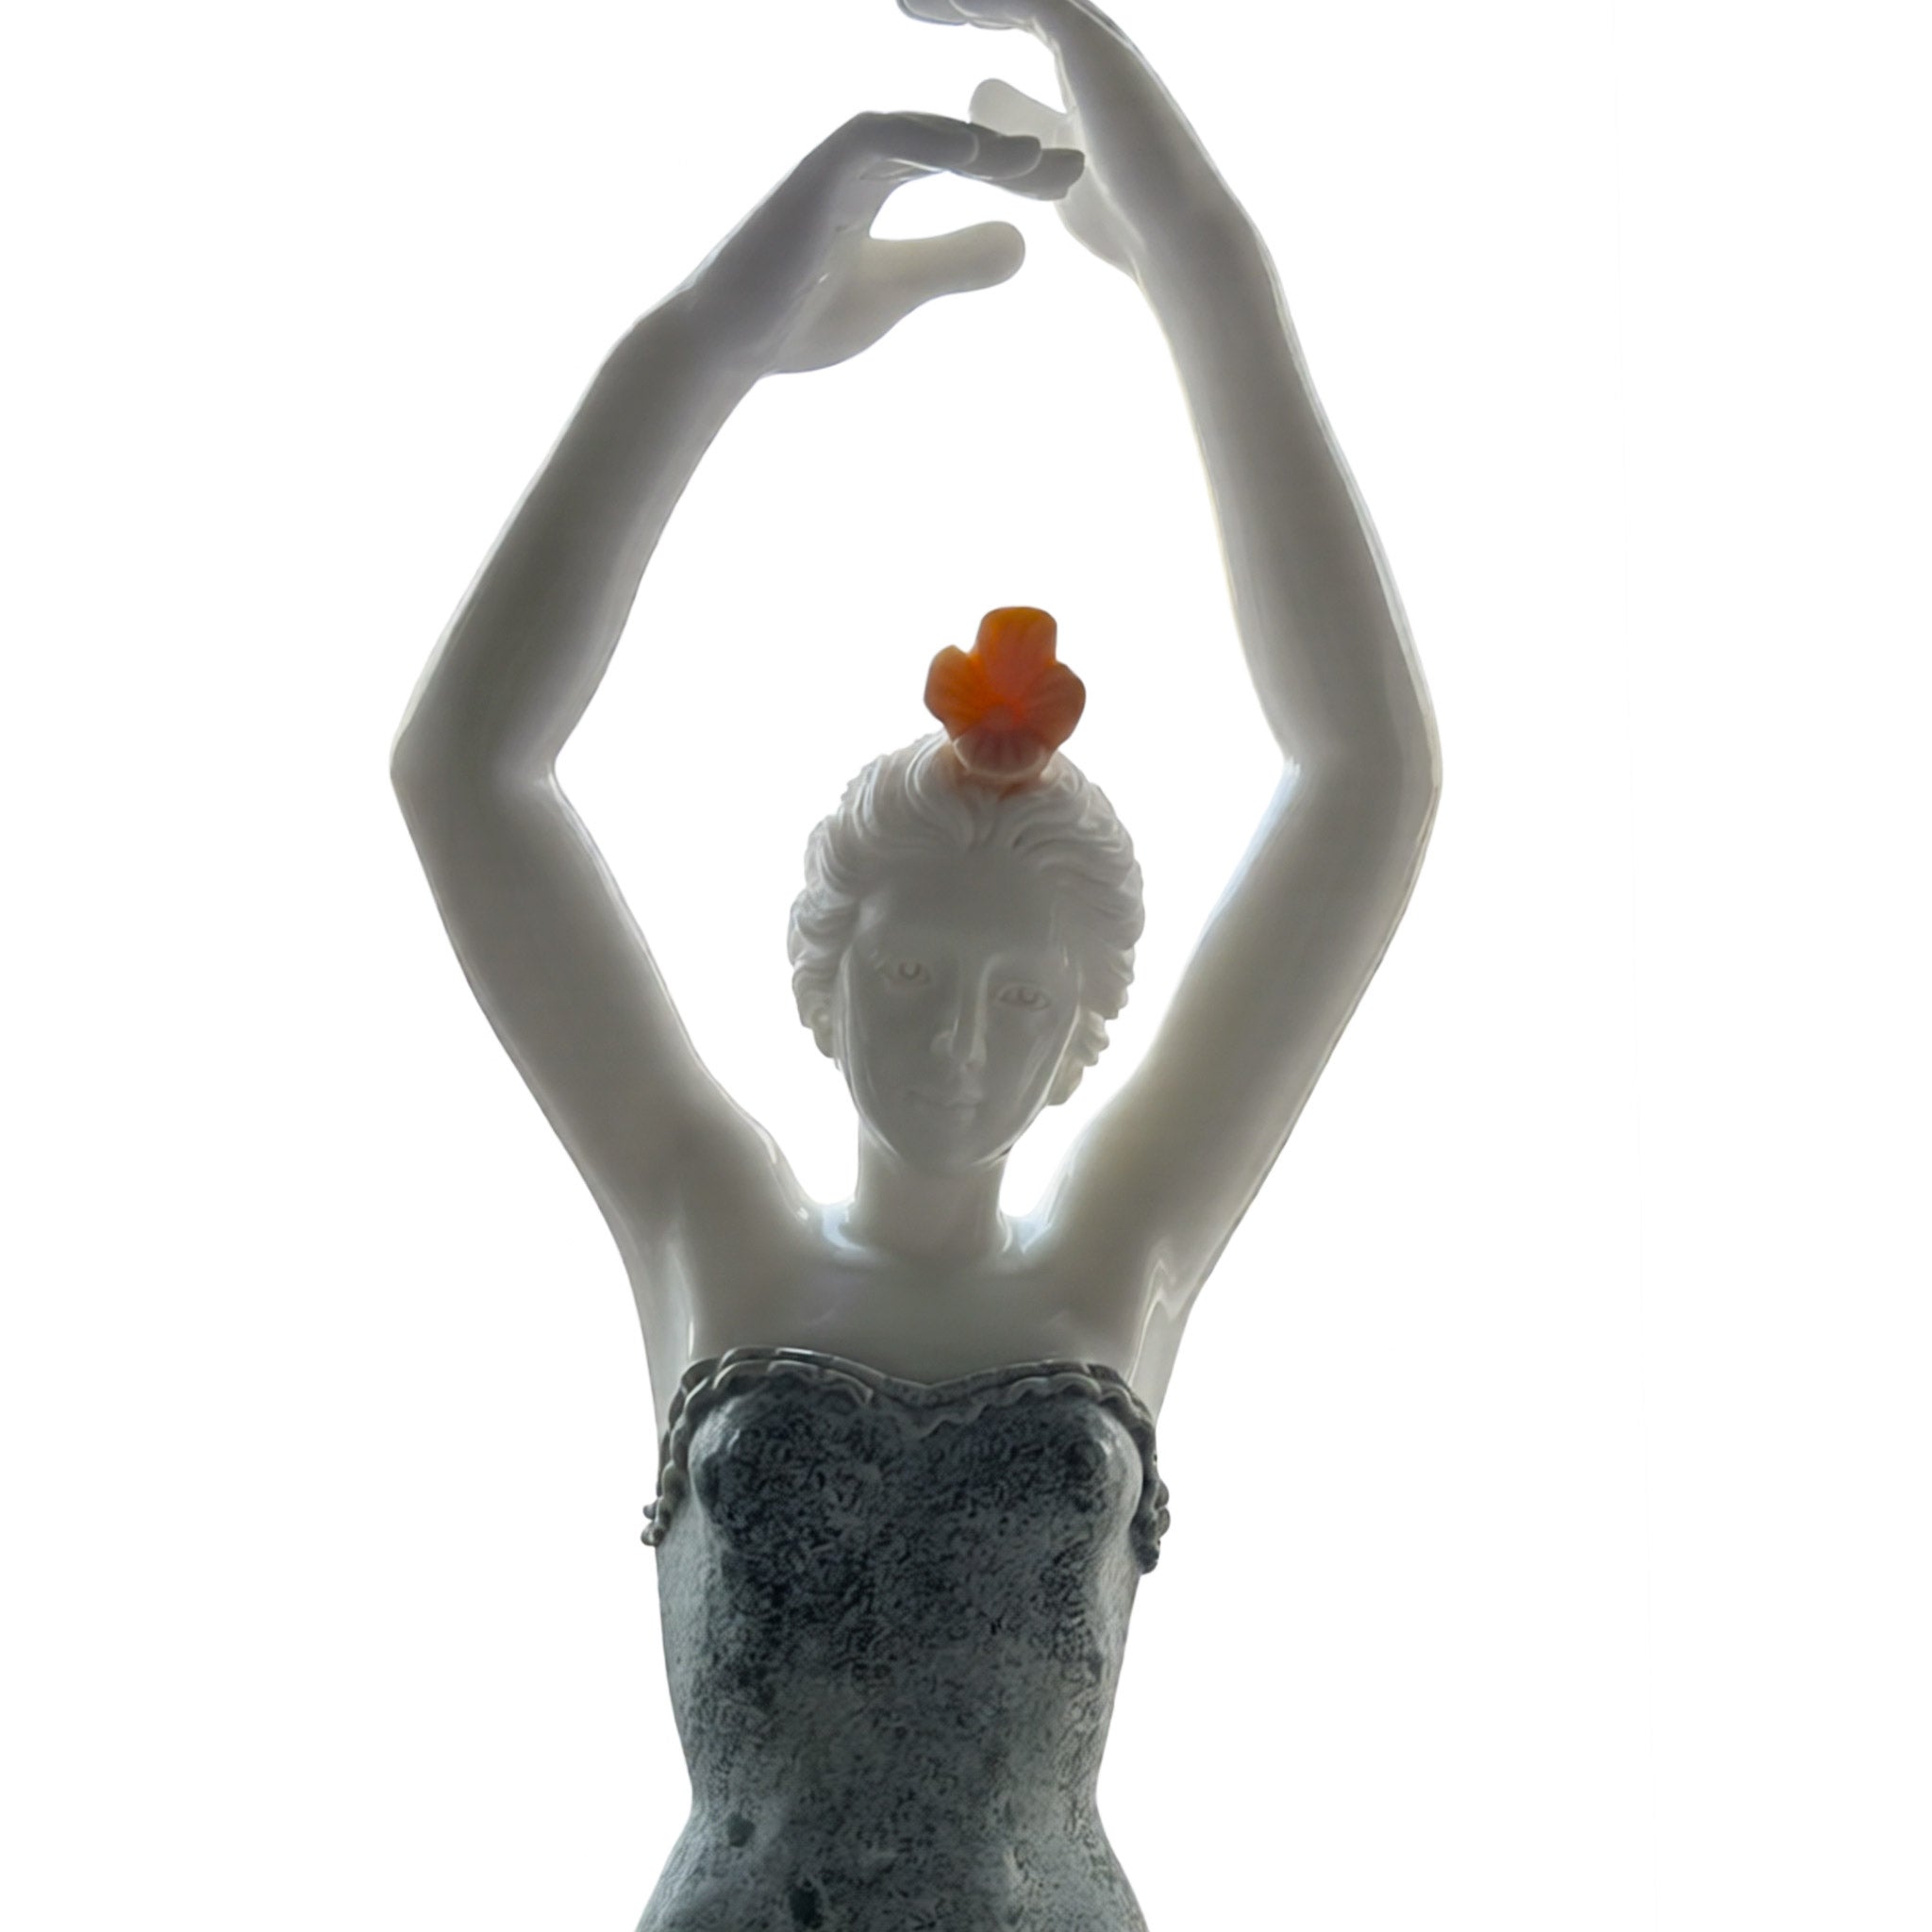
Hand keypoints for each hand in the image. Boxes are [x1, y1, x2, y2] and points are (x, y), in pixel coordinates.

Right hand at [687, 111, 1082, 374]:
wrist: (723, 346)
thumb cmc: (796, 320)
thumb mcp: (899, 289)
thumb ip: (953, 261)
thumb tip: (1021, 245)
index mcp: (878, 179)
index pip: (963, 156)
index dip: (1018, 170)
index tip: (1071, 187)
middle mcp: (860, 157)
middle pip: (954, 134)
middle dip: (1016, 150)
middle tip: (1076, 166)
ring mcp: (835, 159)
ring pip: (924, 128)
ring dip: (985, 144)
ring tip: (1040, 163)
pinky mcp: (816, 170)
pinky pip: (881, 135)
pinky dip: (933, 141)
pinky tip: (982, 158)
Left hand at [901, 0, 1248, 280]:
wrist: (1175, 237)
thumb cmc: (1123, 222)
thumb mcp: (1051, 170)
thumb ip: (1021, 128)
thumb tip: (979, 95)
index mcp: (1085, 73)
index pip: (1022, 18)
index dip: (971, 9)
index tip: (920, 9)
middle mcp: (1095, 47)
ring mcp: (1098, 43)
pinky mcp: (1093, 47)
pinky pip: (1029, 2)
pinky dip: (984, 1)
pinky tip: (944, 1)